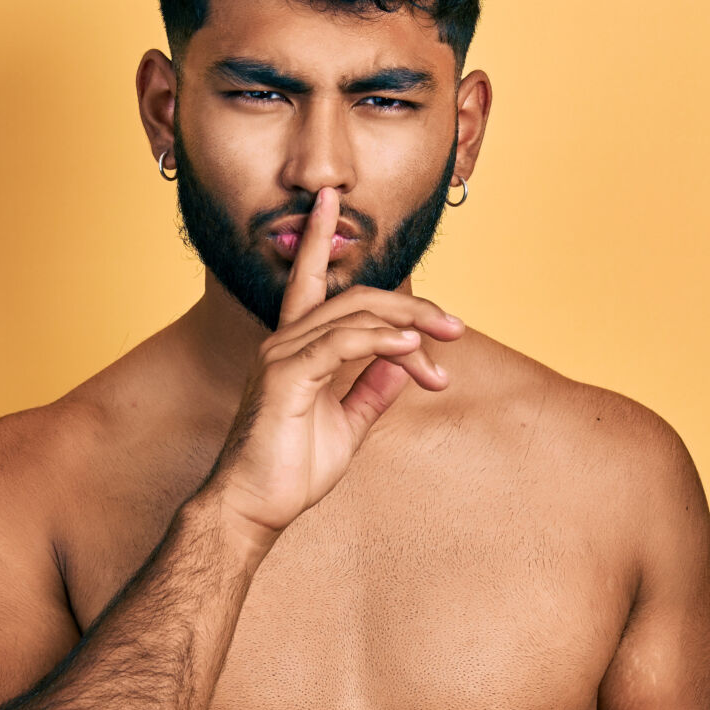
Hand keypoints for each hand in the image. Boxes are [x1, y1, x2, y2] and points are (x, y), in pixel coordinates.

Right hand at [204, 186, 460, 542]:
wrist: (254, 509)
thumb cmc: (290, 472)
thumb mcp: (347, 425)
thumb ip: (371, 390)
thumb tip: (403, 364)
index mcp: (293, 347)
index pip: (307, 279)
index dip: (317, 236)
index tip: (331, 200)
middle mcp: (284, 341)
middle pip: (356, 297)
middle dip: (413, 306)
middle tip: (456, 328)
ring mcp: (281, 355)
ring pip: (356, 315)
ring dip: (411, 328)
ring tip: (446, 348)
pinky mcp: (286, 376)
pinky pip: (343, 343)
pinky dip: (382, 342)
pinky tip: (412, 350)